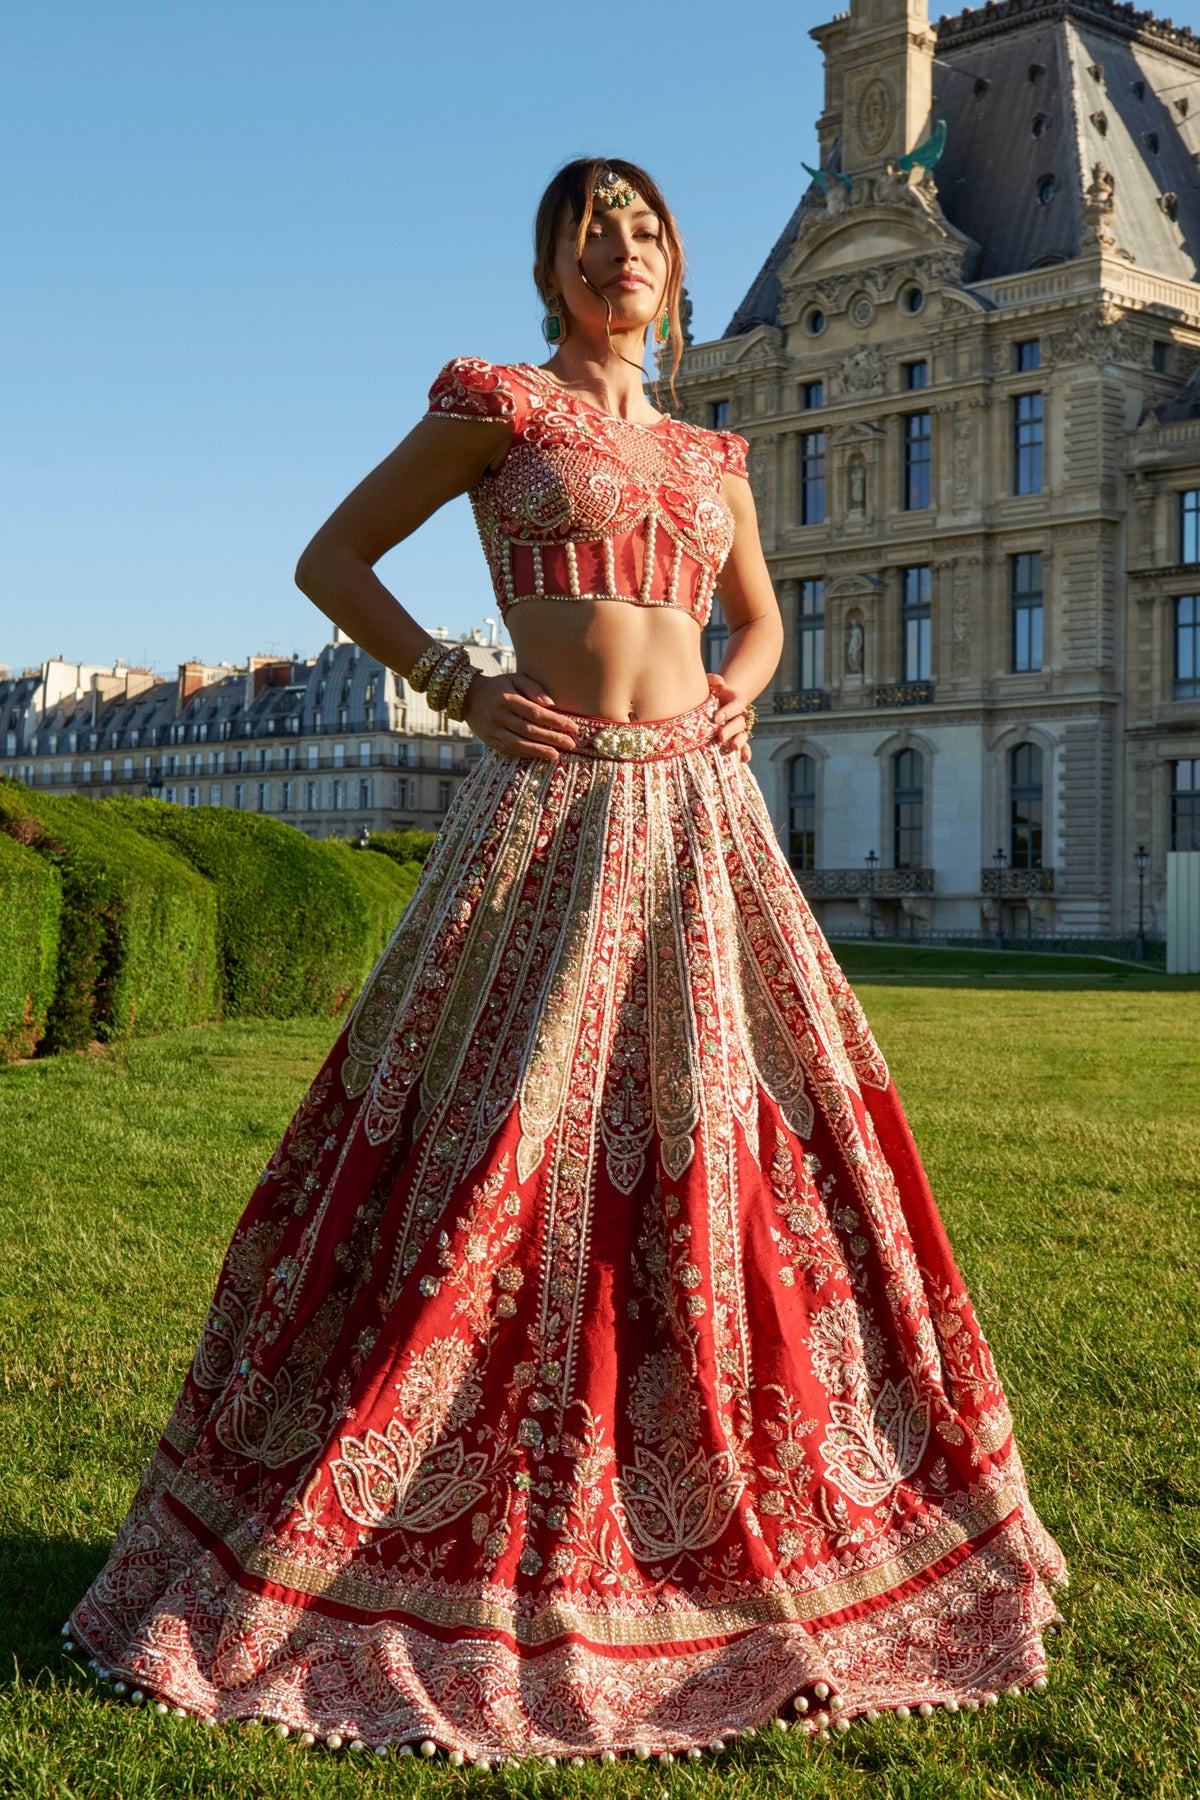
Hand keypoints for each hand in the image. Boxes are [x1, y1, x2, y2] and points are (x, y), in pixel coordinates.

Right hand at [463, 671, 579, 761]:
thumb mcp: (514, 679)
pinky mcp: (490, 740)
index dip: (555, 721)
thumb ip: (533, 688)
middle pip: (530, 730)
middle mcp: (499, 715)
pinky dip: (525, 753)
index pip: (535, 713)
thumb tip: (550, 703)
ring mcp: (493, 730)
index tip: (572, 727)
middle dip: (552, 738)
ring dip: (539, 750)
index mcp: (507, 699)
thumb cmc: (498, 687)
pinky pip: (509, 749)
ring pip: (519, 743)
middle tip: (571, 744)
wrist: (467, 697)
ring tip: (556, 755)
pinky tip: (539, 755)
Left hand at [707, 673, 754, 762]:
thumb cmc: (708, 693)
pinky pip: (744, 747)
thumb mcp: (708, 684)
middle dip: (731, 729)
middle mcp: (739, 715)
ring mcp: (739, 728)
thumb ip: (713, 680)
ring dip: (740, 741)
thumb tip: (719, 684)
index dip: (729, 711)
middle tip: (720, 737)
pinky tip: (744, 759)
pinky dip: (745, 752)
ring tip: (733, 747)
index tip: (716, 718)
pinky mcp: (735, 739)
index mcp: (735, 700)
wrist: (708, 705)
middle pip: (740, 722)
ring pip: (743, 735)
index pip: (738, 703)